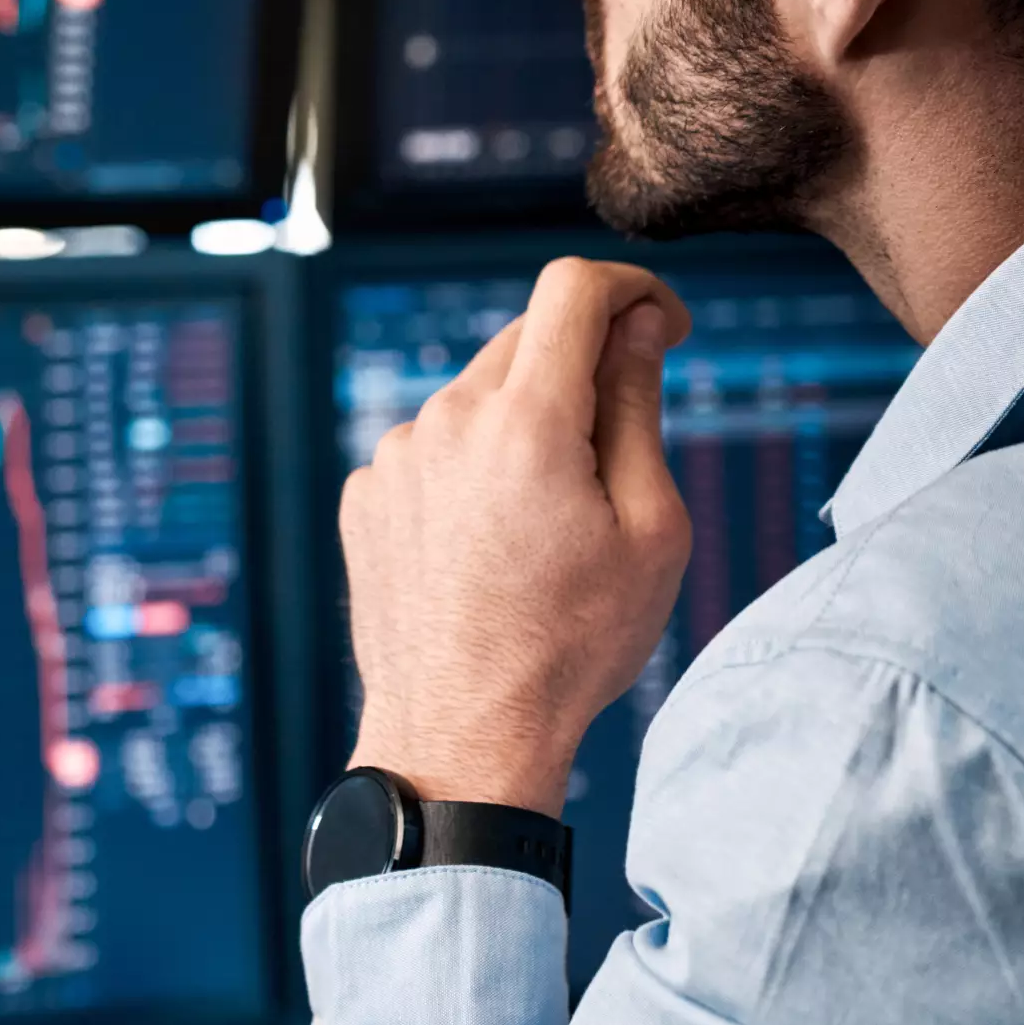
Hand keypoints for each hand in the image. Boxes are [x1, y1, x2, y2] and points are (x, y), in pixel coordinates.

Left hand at [340, 258, 693, 818]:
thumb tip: (634, 327)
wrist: (460, 736)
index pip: (573, 288)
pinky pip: (431, 449)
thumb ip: (637, 408)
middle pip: (527, 341)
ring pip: (476, 398)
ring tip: (542, 527)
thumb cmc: (571, 645)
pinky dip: (468, 470)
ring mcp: (395, 457)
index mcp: (526, 422)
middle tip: (613, 453)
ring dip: (519, 426)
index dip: (629, 289)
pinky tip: (487, 548)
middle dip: (580, 368)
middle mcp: (446, 420)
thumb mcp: (649, 530)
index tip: (659, 324)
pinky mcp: (364, 494)